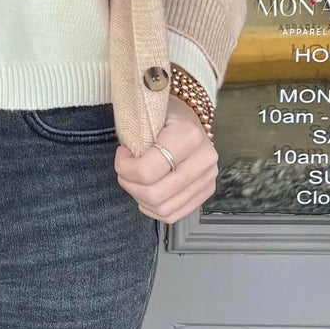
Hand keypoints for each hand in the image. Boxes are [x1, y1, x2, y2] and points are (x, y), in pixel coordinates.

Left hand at [115, 103, 217, 223]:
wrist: (189, 117)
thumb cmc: (163, 114)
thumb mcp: (148, 114)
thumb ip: (135, 136)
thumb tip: (124, 161)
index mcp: (188, 136)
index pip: (147, 171)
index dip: (124, 167)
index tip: (121, 153)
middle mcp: (203, 159)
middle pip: (155, 194)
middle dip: (130, 185)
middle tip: (124, 170)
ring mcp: (208, 178)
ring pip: (164, 208)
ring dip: (140, 199)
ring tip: (135, 181)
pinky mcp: (207, 191)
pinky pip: (174, 214)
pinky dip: (154, 209)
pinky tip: (146, 193)